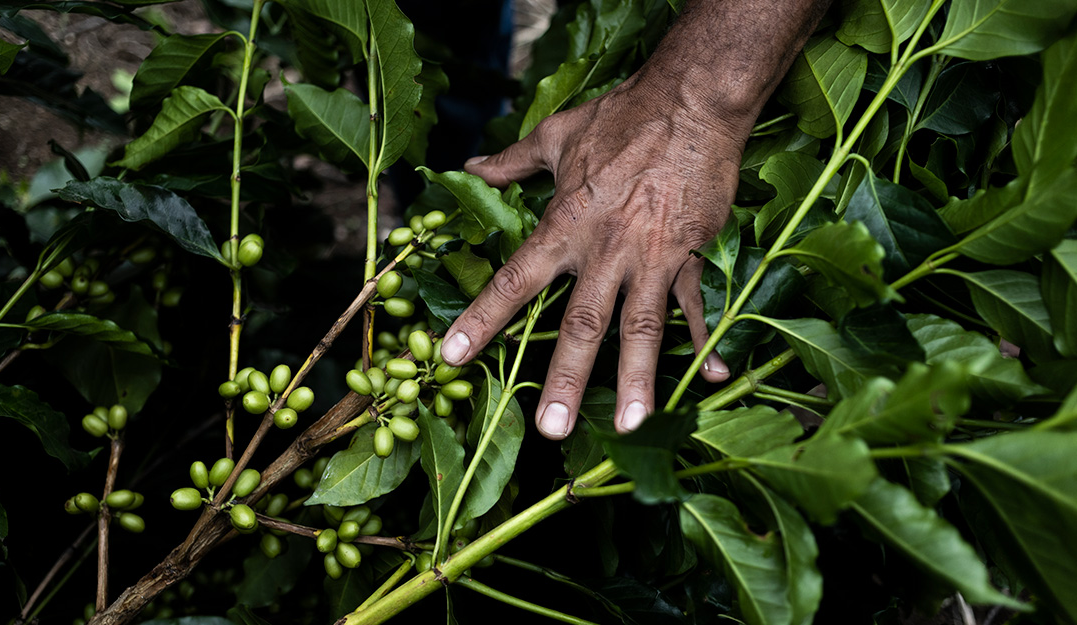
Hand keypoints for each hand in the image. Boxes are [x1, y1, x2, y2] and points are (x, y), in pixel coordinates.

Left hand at [437, 73, 749, 438]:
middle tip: (551, 429)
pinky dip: (704, 342)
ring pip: (642, 328)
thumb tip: (469, 166)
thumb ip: (511, 162)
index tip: (454, 357)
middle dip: (566, 377)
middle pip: (581, 323)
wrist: (691, 102)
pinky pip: (696, 306)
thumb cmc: (621, 117)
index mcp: (565, 225)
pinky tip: (710, 381)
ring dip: (635, 379)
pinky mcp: (690, 255)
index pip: (514, 280)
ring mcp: (651, 258)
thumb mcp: (557, 135)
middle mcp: (605, 250)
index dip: (482, 320)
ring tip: (628, 426)